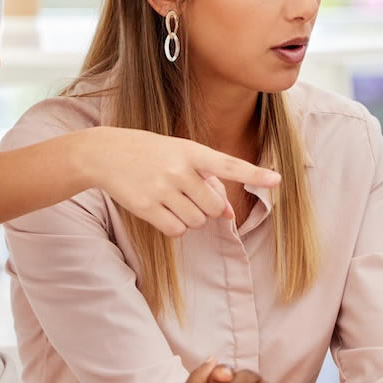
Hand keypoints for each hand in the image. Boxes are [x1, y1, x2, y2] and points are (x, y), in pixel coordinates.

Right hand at [77, 127, 280, 236]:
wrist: (105, 153)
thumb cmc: (151, 153)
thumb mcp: (180, 156)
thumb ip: (208, 181)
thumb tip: (230, 215)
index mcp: (190, 151)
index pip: (229, 165)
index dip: (255, 173)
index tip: (277, 180)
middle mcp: (178, 169)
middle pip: (214, 207)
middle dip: (208, 208)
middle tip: (189, 195)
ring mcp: (162, 188)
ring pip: (197, 221)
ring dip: (191, 218)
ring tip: (173, 200)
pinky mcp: (146, 206)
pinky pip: (177, 231)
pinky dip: (177, 228)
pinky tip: (163, 212)